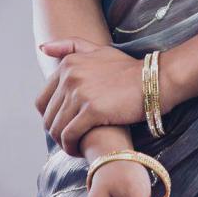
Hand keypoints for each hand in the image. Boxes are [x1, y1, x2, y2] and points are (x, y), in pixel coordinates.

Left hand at [35, 37, 144, 156]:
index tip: (66, 125)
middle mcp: (70, 76)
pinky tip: (80, 150)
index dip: (52, 118)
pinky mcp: (92, 110)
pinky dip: (71, 147)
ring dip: (64, 142)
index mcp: (68, 64)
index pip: (42, 101)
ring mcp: (80, 92)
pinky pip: (69, 135)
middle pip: (48, 117)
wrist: (155, 80)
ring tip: (76, 146)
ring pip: (57, 128)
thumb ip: (70, 46)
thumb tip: (43, 47)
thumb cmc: (128, 69)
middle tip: (72, 140)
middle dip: (58, 132)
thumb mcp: (99, 50)